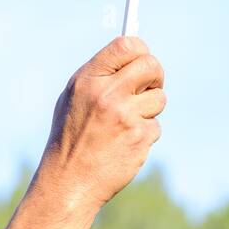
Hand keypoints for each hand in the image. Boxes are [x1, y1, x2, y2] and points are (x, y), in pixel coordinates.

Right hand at [35, 36, 165, 215]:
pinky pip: (155, 126)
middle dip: (155, 76)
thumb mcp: (73, 98)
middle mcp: (108, 94)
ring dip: (149, 109)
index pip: (126, 45)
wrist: (68, 182)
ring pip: (159, 98)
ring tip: (126, 123)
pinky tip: (125, 144)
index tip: (142, 59)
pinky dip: (145, 134)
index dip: (140, 49)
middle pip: (152, 65)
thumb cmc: (70, 138)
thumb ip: (100, 76)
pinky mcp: (139, 138)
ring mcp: (125, 116)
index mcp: (89, 80)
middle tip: (147, 87)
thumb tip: (132, 54)